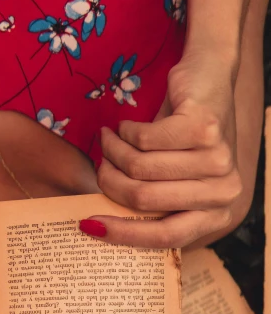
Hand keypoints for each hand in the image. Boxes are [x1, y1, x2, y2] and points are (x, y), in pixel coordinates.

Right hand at [80, 54, 242, 247]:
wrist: (208, 78)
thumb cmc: (180, 138)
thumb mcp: (167, 178)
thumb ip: (148, 204)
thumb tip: (97, 227)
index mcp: (217, 213)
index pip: (166, 236)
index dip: (124, 233)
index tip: (89, 225)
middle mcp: (224, 192)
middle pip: (145, 200)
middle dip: (110, 182)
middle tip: (99, 166)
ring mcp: (219, 161)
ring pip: (140, 168)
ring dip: (114, 152)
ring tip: (108, 141)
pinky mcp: (206, 129)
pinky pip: (145, 141)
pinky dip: (127, 131)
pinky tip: (126, 126)